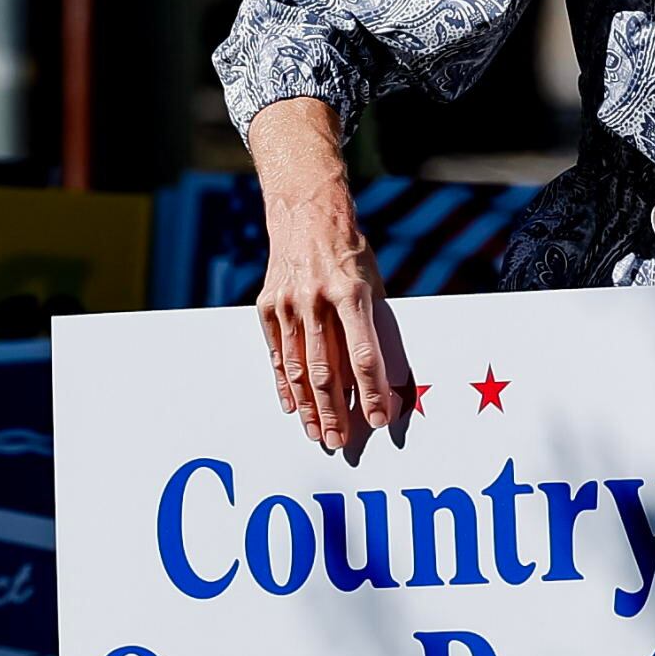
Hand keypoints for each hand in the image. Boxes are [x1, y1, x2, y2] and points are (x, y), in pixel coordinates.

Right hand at [244, 97, 412, 453]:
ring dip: (309, 406)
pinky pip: (278, 354)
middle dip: (336, 411)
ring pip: (299, 368)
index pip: (364, 355)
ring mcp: (288, 303)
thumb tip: (386, 379)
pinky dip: (285, 384)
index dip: (372, 392)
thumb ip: (377, 329)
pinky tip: (292, 407)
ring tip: (318, 433)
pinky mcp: (268, 306)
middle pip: (327, 370)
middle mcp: (317, 299)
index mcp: (352, 293)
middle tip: (342, 441)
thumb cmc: (350, 252)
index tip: (379, 419)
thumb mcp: (374, 284)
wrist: (306, 214)